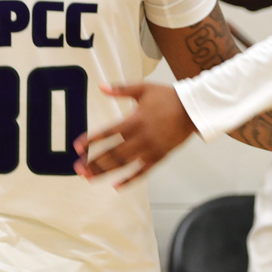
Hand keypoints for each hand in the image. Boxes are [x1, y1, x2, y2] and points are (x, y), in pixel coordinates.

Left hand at [72, 82, 196, 186]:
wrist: (194, 109)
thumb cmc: (168, 97)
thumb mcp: (143, 89)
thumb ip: (120, 89)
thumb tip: (100, 86)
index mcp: (135, 120)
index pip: (108, 133)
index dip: (91, 140)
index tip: (77, 147)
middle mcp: (141, 137)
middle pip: (113, 153)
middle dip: (93, 162)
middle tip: (77, 168)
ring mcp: (151, 149)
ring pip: (124, 164)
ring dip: (105, 171)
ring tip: (89, 178)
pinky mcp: (160, 157)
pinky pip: (143, 172)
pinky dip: (130, 180)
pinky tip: (116, 186)